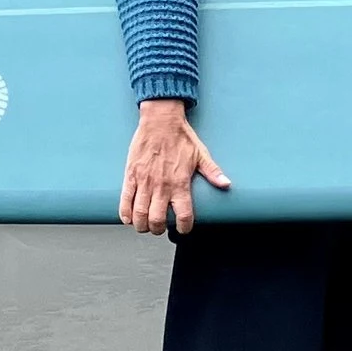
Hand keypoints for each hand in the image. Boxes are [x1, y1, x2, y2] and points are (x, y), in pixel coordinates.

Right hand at [120, 99, 229, 235]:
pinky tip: (129, 218)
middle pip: (156, 220)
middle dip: (158, 229)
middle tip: (160, 227)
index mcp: (180, 183)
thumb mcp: (201, 154)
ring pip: (139, 214)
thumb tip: (226, 184)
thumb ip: (213, 172)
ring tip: (145, 225)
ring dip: (142, 225)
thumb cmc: (181, 137)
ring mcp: (144, 181)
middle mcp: (161, 185)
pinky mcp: (131, 175)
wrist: (160, 120)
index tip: (183, 228)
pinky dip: (125, 214)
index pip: (183, 215)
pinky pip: (125, 200)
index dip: (184, 227)